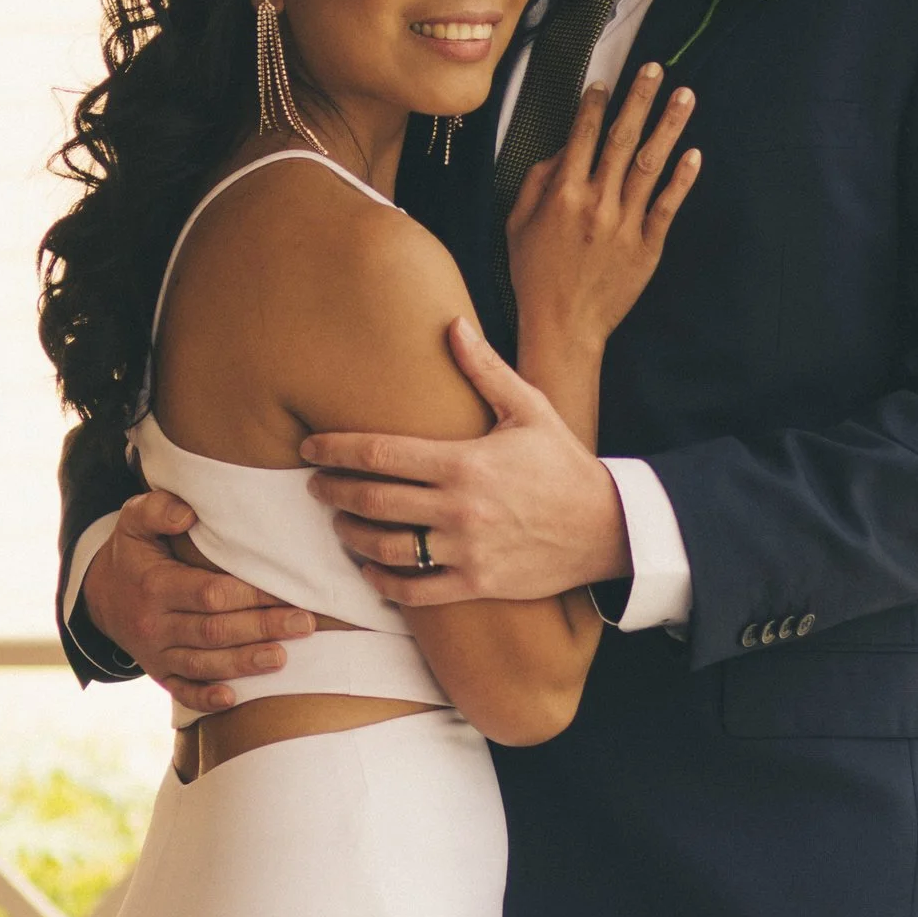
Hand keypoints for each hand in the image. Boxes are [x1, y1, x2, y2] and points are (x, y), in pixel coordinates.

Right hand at [81, 488, 314, 708]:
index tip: (287, 590)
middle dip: (262, 629)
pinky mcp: (158, 672)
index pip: (210, 594)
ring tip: (283, 658)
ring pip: (203, 664)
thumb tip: (188, 514)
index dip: (250, 595)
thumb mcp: (133, 521)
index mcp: (155, 586)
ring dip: (245, 664)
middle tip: (304, 624)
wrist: (99, 594)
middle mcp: (154, 624)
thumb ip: (157, 509)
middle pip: (214, 631)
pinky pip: (180, 690)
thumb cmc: (132, 553)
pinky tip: (234, 699)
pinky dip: (205, 698)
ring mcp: (155, 653)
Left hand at [300, 318, 628, 606]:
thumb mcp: (529, 408)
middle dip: (333, 492)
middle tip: (314, 486)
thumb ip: (485, 369)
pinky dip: (385, 583)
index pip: (381, 453)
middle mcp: (459, 508)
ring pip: (386, 549)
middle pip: (373, 501)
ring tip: (339, 525)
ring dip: (352, 537)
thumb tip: (451, 325)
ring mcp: (466, 550)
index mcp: (464, 461)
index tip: (310, 448)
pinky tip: (370, 571)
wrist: (608, 527)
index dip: (336, 450)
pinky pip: (416, 591)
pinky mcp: (476, 584)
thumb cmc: (563, 464)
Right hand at [505, 59, 700, 380]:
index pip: (582, 136)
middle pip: (622, 139)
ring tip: (684, 96)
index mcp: (562, 194)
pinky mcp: (646, 247)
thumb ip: (535, 183)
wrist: (563, 326)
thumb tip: (560, 151)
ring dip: (669, 126)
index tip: (605, 83)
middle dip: (638, 99)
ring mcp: (624, 224)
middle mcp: (596, 203)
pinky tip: (693, 153)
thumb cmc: (534, 276)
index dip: (595, 106)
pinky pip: (667, 206)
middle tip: (653, 69)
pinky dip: (681, 179)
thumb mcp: (517, 226)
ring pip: (650, 165)